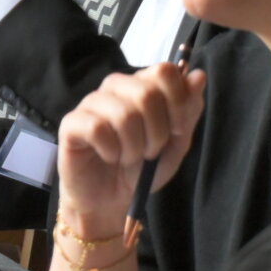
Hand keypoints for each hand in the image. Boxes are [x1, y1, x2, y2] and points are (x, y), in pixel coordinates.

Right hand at [56, 62, 207, 237]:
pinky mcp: (72, 123)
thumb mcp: (176, 144)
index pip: (164, 71)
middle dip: (157, 132)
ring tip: (128, 158)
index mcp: (142, 86)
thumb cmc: (142, 169)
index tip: (177, 129)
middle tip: (150, 151)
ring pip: (124, 114)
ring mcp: (91, 103)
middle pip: (146, 93)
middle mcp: (115, 87)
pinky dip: (111, 151)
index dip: (178, 102)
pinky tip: (108, 156)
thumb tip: (199, 75)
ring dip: (134, 147)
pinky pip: (98, 129)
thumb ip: (188, 110)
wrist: (111, 200)